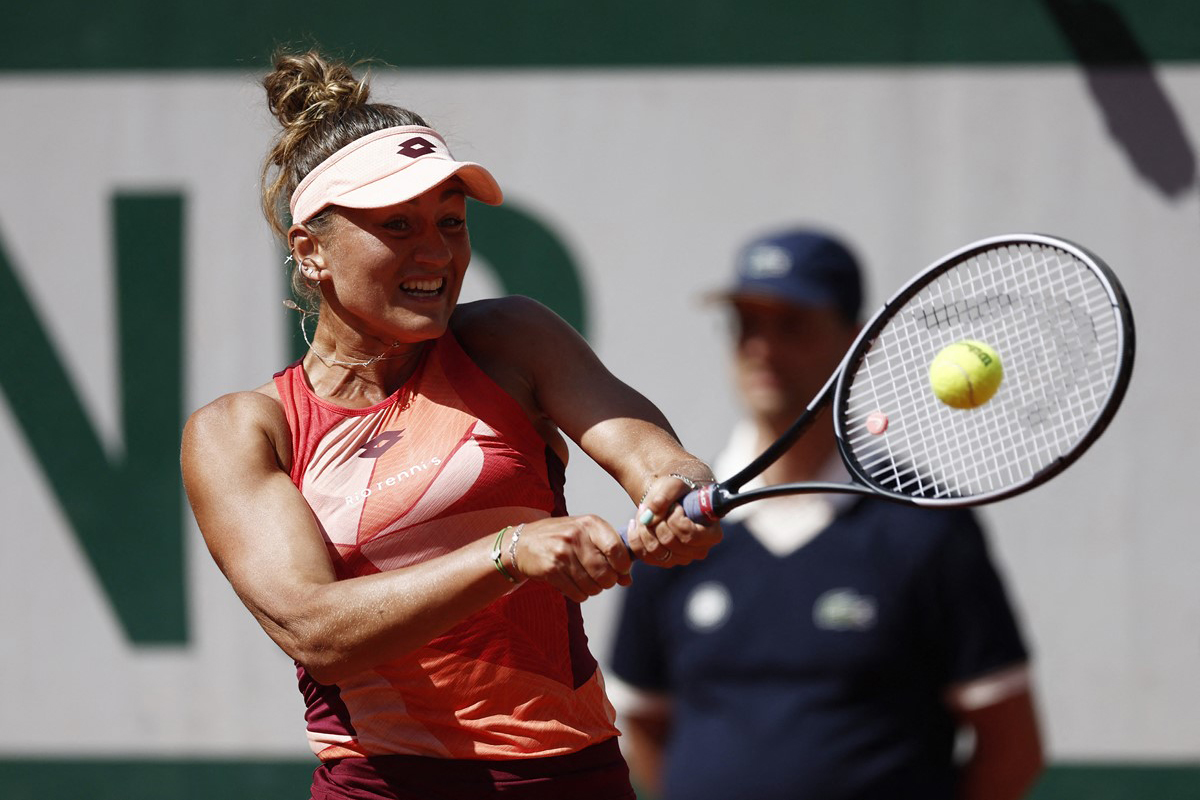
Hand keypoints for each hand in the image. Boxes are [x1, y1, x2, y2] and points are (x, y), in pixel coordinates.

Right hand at [510, 515, 632, 601]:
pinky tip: (573, 585)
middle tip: (601, 579)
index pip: (616, 548)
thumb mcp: (586, 535)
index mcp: (590, 523)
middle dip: (607, 582)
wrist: (524, 543)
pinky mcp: (551, 569)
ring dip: (593, 590)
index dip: (622, 566)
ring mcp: (562, 553)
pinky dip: (580, 594)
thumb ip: (609, 553)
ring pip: (592, 586)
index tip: (620, 571)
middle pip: (605, 572)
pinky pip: (577, 593)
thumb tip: (627, 579)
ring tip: (586, 581)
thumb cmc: (561, 538)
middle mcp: (576, 536)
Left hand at [628, 475, 722, 566]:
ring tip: (644, 512)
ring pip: (655, 550)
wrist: (670, 500)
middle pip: (669, 542)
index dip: (675, 519)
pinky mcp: (664, 562)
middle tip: (652, 506)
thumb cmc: (679, 493)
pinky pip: (643, 555)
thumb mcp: (674, 486)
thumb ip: (664, 496)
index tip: (674, 505)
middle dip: (656, 522)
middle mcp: (699, 551)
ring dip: (644, 528)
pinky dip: (635, 537)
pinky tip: (636, 523)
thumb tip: (649, 515)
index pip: (689, 535)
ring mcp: (681, 559)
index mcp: (712, 535)